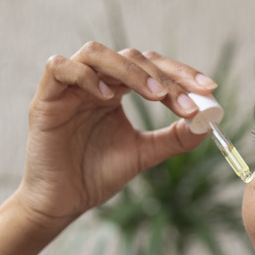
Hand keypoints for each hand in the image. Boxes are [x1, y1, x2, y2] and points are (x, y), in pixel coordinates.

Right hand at [14, 41, 215, 233]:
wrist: (62, 202)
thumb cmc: (97, 174)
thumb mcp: (144, 153)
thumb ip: (174, 138)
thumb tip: (208, 124)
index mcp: (117, 89)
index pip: (152, 67)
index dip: (181, 74)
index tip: (209, 89)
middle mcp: (94, 81)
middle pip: (131, 56)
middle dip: (163, 76)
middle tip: (185, 101)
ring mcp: (68, 86)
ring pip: (96, 53)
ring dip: (130, 70)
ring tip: (155, 95)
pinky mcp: (45, 97)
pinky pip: (59, 68)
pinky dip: (86, 76)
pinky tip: (108, 97)